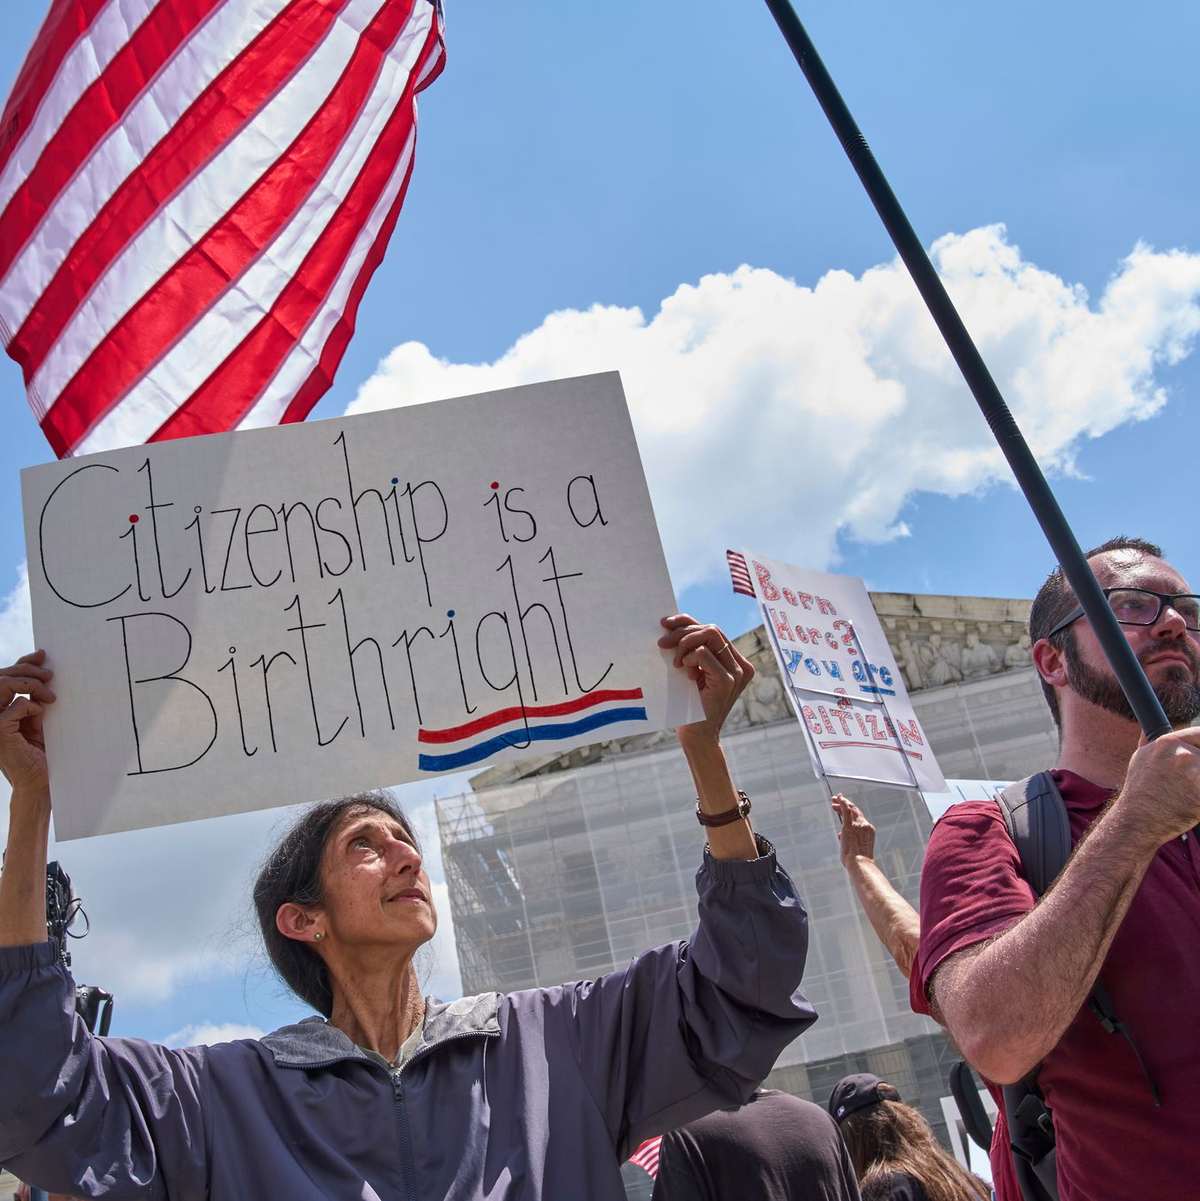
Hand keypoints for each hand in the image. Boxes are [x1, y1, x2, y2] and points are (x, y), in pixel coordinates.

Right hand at [0, 650, 55, 795]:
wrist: (39, 779)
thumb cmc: (40, 750)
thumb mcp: (37, 717)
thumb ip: (34, 697)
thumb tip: (44, 669)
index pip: (4, 676)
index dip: (22, 662)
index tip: (42, 654)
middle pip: (3, 677)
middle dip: (29, 670)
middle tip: (51, 674)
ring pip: (4, 685)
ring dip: (31, 684)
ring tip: (50, 694)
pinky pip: (17, 705)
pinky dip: (33, 706)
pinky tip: (41, 716)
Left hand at [659, 615, 753, 745]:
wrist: (697, 735)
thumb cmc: (689, 703)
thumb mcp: (692, 671)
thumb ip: (691, 650)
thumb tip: (671, 624)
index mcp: (735, 660)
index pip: (712, 629)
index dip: (687, 621)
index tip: (664, 624)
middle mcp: (741, 664)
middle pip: (711, 629)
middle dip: (682, 632)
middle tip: (661, 644)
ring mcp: (737, 672)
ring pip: (710, 635)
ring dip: (685, 644)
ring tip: (676, 663)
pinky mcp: (728, 680)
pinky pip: (704, 653)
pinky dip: (689, 659)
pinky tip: (685, 674)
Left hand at [831, 794, 875, 866]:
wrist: (860, 863)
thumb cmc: (857, 861)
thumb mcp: (855, 848)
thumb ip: (848, 839)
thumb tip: (841, 835)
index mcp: (869, 831)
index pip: (859, 818)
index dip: (851, 812)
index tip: (843, 810)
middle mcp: (865, 825)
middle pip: (855, 811)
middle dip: (845, 805)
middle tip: (836, 802)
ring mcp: (858, 824)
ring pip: (850, 809)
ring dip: (842, 803)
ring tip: (834, 800)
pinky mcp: (849, 825)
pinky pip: (846, 809)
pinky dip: (842, 802)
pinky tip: (838, 798)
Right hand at [1114, 727, 1199, 847]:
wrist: (1138, 819)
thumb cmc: (1140, 790)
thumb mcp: (1140, 758)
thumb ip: (1152, 742)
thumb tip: (1147, 729)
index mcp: (1168, 743)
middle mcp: (1183, 756)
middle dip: (1199, 771)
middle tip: (1190, 781)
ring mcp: (1195, 775)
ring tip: (1188, 793)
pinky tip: (1192, 803)